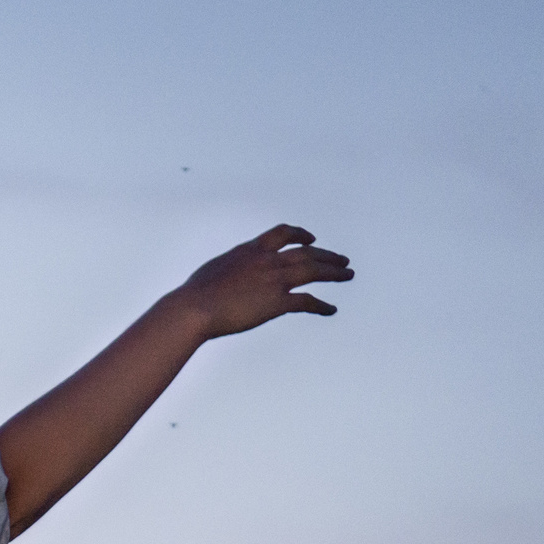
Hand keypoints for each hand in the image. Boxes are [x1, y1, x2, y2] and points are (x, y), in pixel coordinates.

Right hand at [166, 225, 354, 339]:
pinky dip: (321, 305)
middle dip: (327, 255)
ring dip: (334, 272)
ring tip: (348, 274)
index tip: (311, 238)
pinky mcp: (276, 303)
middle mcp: (267, 261)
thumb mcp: (214, 270)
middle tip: (342, 260)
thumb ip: (229, 268)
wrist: (194, 308)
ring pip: (314, 271)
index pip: (283, 234)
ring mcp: (274, 281)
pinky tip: (331, 309)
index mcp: (251, 250)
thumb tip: (225, 275)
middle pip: (307, 252)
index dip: (301, 234)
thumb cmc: (194, 294)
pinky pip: (306, 302)